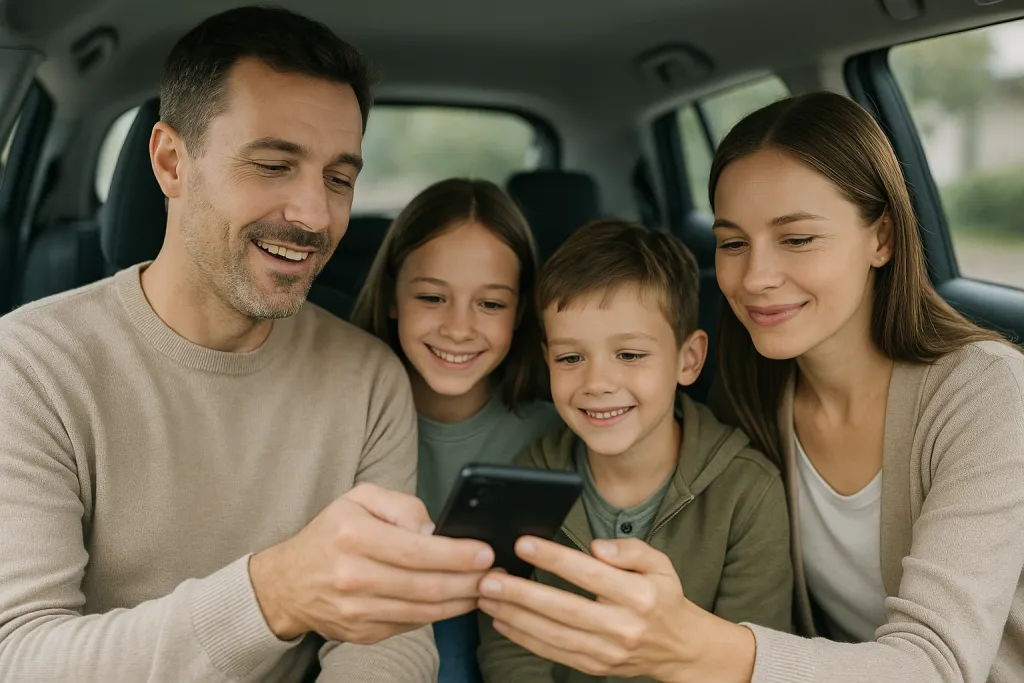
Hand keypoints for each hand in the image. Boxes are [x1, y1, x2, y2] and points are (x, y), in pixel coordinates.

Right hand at [249, 483, 493, 643]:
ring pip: (424, 612)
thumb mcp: (359, 499)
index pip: (417, 550)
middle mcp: (352, 576)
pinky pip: (411, 625)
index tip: (485, 552)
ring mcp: (356, 610)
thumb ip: (401, 505)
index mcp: (352, 536)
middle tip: (495, 573)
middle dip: (469, 581)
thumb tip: (435, 530)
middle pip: (426, 586)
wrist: (288, 582)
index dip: (457, 554)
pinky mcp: (362, 633)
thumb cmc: (331, 533)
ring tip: (485, 588)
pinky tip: (457, 601)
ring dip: (461, 602)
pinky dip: (439, 615)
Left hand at [477, 537, 755, 682]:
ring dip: (515, 616)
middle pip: (564, 609)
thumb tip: (597, 546)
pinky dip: (525, 638)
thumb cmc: (662, 597)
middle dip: (522, 594)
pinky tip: (503, 620)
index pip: (590, 574)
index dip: (554, 558)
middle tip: (490, 578)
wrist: (680, 648)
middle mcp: (623, 626)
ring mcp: (608, 652)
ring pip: (554, 635)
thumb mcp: (659, 564)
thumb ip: (630, 549)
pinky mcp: (595, 667)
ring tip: (487, 597)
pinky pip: (554, 653)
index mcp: (639, 596)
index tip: (523, 544)